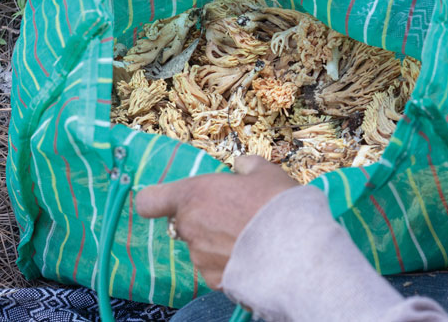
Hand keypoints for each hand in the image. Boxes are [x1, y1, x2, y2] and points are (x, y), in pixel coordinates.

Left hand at [135, 155, 297, 288]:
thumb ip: (245, 166)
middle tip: (235, 214)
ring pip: (200, 246)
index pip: (149, 201)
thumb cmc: (277, 204)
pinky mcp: (214, 280)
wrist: (297, 250)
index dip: (158, 200)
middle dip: (204, 218)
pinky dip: (228, 262)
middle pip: (183, 222)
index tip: (172, 200)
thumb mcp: (265, 172)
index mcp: (194, 195)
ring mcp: (200, 257)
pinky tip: (252, 255)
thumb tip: (240, 166)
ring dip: (217, 241)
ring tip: (250, 236)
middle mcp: (189, 227)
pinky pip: (215, 268)